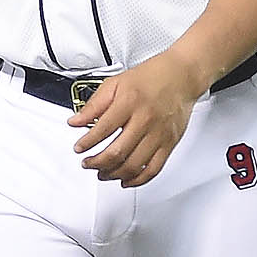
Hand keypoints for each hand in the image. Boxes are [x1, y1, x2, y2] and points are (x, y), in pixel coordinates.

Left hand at [68, 51, 205, 187]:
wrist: (181, 75)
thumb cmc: (150, 77)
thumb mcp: (116, 82)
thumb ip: (94, 104)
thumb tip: (75, 121)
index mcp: (130, 102)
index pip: (103, 129)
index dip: (87, 142)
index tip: (79, 148)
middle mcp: (145, 119)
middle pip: (117, 152)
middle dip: (97, 163)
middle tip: (88, 163)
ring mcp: (159, 133)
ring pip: (133, 165)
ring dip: (113, 174)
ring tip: (103, 172)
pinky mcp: (169, 143)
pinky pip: (153, 169)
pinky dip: (137, 180)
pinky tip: (126, 180)